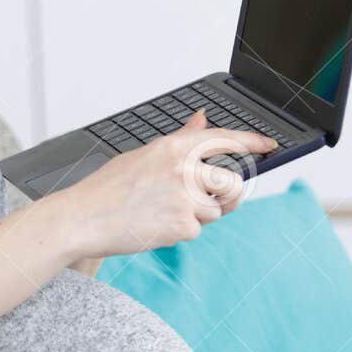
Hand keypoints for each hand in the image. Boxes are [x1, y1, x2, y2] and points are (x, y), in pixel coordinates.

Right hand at [42, 108, 277, 259]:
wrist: (83, 218)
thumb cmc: (108, 188)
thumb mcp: (145, 155)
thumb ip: (180, 140)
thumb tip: (203, 120)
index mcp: (173, 147)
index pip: (223, 139)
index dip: (251, 141)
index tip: (268, 145)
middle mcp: (184, 169)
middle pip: (233, 184)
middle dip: (228, 197)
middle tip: (213, 202)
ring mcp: (185, 198)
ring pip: (214, 212)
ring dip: (196, 216)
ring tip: (162, 212)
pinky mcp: (183, 226)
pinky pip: (196, 231)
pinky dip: (178, 231)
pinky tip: (153, 224)